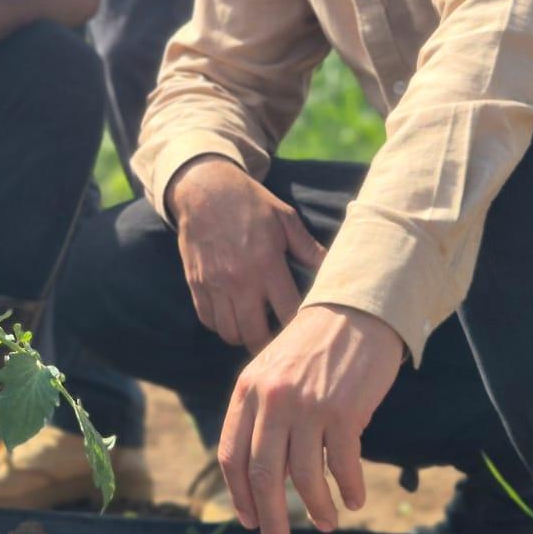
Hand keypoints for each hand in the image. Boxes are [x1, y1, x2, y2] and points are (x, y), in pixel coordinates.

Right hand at [167, 156, 327, 351]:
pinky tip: (233, 317)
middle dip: (270, 344)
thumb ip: (308, 248)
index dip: (299, 327)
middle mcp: (240, 280)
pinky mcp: (196, 284)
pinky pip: (207, 320)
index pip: (288, 312)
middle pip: (256, 334)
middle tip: (280, 342)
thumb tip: (336, 266)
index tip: (306, 330)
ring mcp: (214, 284)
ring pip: (229, 332)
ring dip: (244, 337)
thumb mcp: (285, 218)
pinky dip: (221, 325)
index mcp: (267, 264)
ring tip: (256, 330)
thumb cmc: (249, 202)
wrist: (204, 189)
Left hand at [217, 305, 403, 533]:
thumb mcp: (273, 372)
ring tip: (326, 523)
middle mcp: (271, 400)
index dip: (239, 494)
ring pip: (304, 476)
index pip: (231, 454)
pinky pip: (342, 465)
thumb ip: (263, 415)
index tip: (250, 521)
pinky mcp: (343, 411)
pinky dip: (348, 489)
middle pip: (263, 474)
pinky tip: (353, 500)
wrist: (356, 310)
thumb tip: (265, 475)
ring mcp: (307, 406)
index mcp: (247, 391)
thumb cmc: (315, 346)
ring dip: (316, 508)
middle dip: (270, 517)